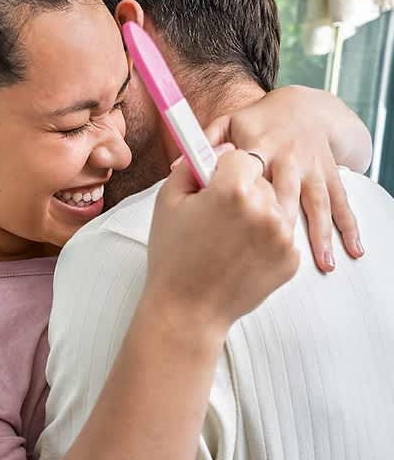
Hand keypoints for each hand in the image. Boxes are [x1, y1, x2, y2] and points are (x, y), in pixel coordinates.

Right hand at [146, 146, 299, 333]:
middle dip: (242, 190)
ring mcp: (283, 237)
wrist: (188, 310)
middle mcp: (265, 210)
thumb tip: (214, 149)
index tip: (212, 184)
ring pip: (273, 205)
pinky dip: (265, 239)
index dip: (222, 169)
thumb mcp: (168, 202)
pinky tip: (240, 255)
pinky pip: (281, 233)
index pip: (240, 156)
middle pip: (260, 180)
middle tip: (216, 217)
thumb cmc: (173, 257)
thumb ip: (191, 166)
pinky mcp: (292, 259)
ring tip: (228, 238)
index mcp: (233, 190)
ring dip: (256, 213)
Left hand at [204, 86, 368, 272]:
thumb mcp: (227, 123)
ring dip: (321, 233)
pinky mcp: (329, 177)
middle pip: (285, 191)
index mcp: (259, 143)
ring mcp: (312, 167)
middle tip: (271, 253)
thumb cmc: (255, 122)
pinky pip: (340, 203)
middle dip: (280, 221)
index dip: (241, 196)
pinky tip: (350, 251)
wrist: (303, 108)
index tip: (231, 226)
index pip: (249, 170)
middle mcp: (288, 156)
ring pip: (317, 201)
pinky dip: (348, 227)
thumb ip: (203, 143)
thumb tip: (176, 168)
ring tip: (323, 263)